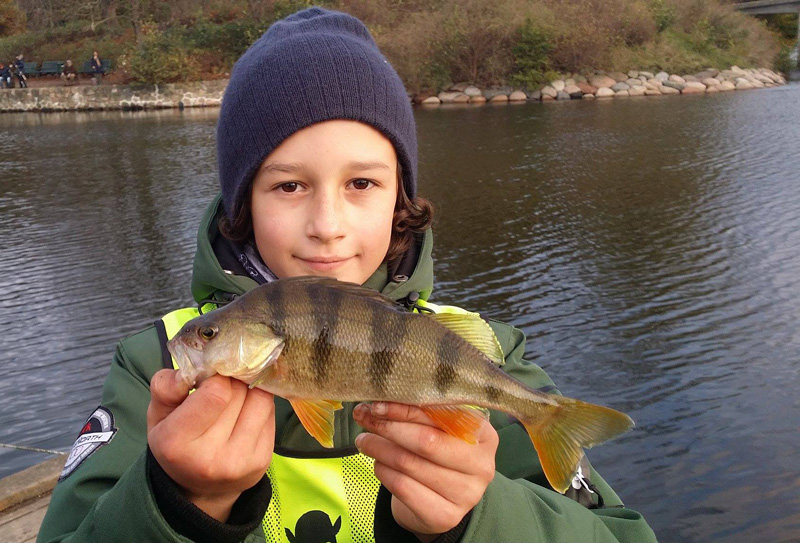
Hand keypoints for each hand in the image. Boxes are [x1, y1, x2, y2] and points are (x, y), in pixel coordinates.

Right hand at [147, 369, 274, 521]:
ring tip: (235, 399)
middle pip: (240, 392)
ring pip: (262, 399)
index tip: (209, 379)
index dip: (216, 376)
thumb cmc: (177, 443)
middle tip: (222, 388)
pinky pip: (271, 413)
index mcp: (176, 444)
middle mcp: (210, 458)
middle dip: (232, 381)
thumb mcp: (159, 415)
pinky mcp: (262, 461)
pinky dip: (259, 406)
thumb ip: (166, 387)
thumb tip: (194, 365)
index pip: (216, 393)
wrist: (198, 488)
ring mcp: (241, 462)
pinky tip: (245, 415)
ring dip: (250, 391)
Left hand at [353, 402, 497, 541]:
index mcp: (484, 435)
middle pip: (425, 441)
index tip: (377, 404)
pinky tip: (378, 463)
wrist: (444, 498)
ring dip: (379, 448)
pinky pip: (403, 487)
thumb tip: (382, 401)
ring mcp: (466, 494)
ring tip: (364, 440)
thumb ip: (422, 414)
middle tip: (364, 418)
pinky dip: (383, 471)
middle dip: (389, 427)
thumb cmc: (441, 454)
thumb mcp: (441, 430)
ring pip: (409, 463)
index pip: (441, 416)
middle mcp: (482, 465)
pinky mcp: (446, 516)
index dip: (405, 409)